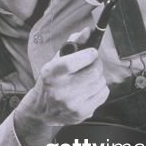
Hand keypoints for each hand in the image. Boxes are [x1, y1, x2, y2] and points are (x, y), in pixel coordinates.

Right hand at [12, 27, 108, 145]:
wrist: (42, 110)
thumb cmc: (50, 81)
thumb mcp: (55, 61)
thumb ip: (72, 44)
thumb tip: (87, 31)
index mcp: (51, 74)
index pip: (73, 62)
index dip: (88, 54)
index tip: (92, 52)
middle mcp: (61, 91)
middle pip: (93, 72)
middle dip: (96, 64)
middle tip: (92, 63)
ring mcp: (73, 104)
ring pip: (101, 82)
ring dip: (98, 76)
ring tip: (88, 77)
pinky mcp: (82, 113)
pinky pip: (104, 93)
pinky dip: (100, 88)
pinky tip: (89, 88)